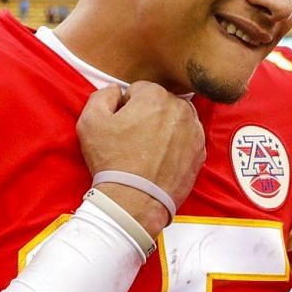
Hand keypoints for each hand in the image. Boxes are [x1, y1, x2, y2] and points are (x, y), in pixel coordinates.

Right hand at [76, 81, 205, 235]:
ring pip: (175, 121)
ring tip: (147, 151)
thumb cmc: (112, 161)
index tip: (121, 125)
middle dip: (147, 116)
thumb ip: (102, 95)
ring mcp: (195, 132)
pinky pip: (186, 141)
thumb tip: (115, 91)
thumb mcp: (90, 121)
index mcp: (156, 96)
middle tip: (133, 140)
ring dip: (163, 129)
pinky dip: (176, 147)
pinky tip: (160, 160)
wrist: (135, 201)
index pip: (139, 90)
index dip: (126, 107)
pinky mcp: (200, 153)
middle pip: (160, 104)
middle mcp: (181, 109)